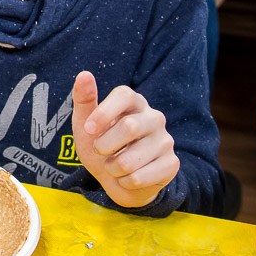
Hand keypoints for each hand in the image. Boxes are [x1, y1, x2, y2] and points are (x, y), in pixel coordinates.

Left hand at [71, 71, 179, 207]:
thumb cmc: (101, 146)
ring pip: (131, 159)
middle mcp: (154, 117)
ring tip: (114, 165)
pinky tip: (128, 177)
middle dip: (104, 145)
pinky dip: (125, 181)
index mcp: (134, 102)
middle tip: (100, 151)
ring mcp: (166, 140)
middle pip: (129, 127)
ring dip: (112, 168)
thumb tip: (84, 74)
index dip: (104, 112)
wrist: (116, 180)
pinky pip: (140, 178)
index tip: (89, 129)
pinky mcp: (172, 164)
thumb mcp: (86, 125)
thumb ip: (84, 101)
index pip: (124, 95)